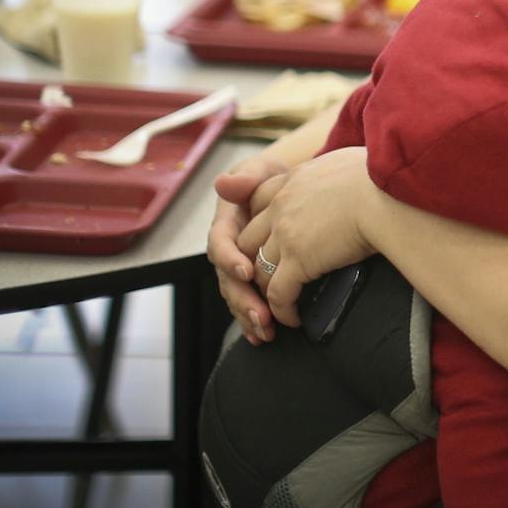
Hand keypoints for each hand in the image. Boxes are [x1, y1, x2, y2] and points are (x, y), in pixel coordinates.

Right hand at [207, 156, 288, 343]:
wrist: (287, 191)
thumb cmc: (271, 180)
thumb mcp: (260, 172)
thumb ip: (245, 178)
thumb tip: (223, 182)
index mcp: (226, 224)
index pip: (220, 243)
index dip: (230, 258)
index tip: (246, 270)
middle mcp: (228, 249)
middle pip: (227, 278)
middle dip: (243, 298)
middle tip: (262, 315)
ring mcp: (238, 266)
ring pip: (236, 294)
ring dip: (248, 314)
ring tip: (265, 330)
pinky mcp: (252, 278)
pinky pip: (249, 301)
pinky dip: (253, 320)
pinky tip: (263, 335)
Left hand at [237, 147, 377, 330]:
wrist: (387, 194)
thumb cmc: (381, 178)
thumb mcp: (346, 161)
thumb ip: (331, 171)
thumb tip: (349, 178)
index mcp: (292, 180)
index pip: (257, 200)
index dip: (260, 222)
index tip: (272, 238)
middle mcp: (280, 205)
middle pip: (247, 239)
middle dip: (251, 261)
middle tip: (268, 278)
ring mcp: (284, 233)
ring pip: (257, 269)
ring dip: (264, 291)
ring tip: (278, 306)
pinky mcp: (298, 260)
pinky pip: (278, 292)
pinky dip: (281, 310)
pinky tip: (293, 318)